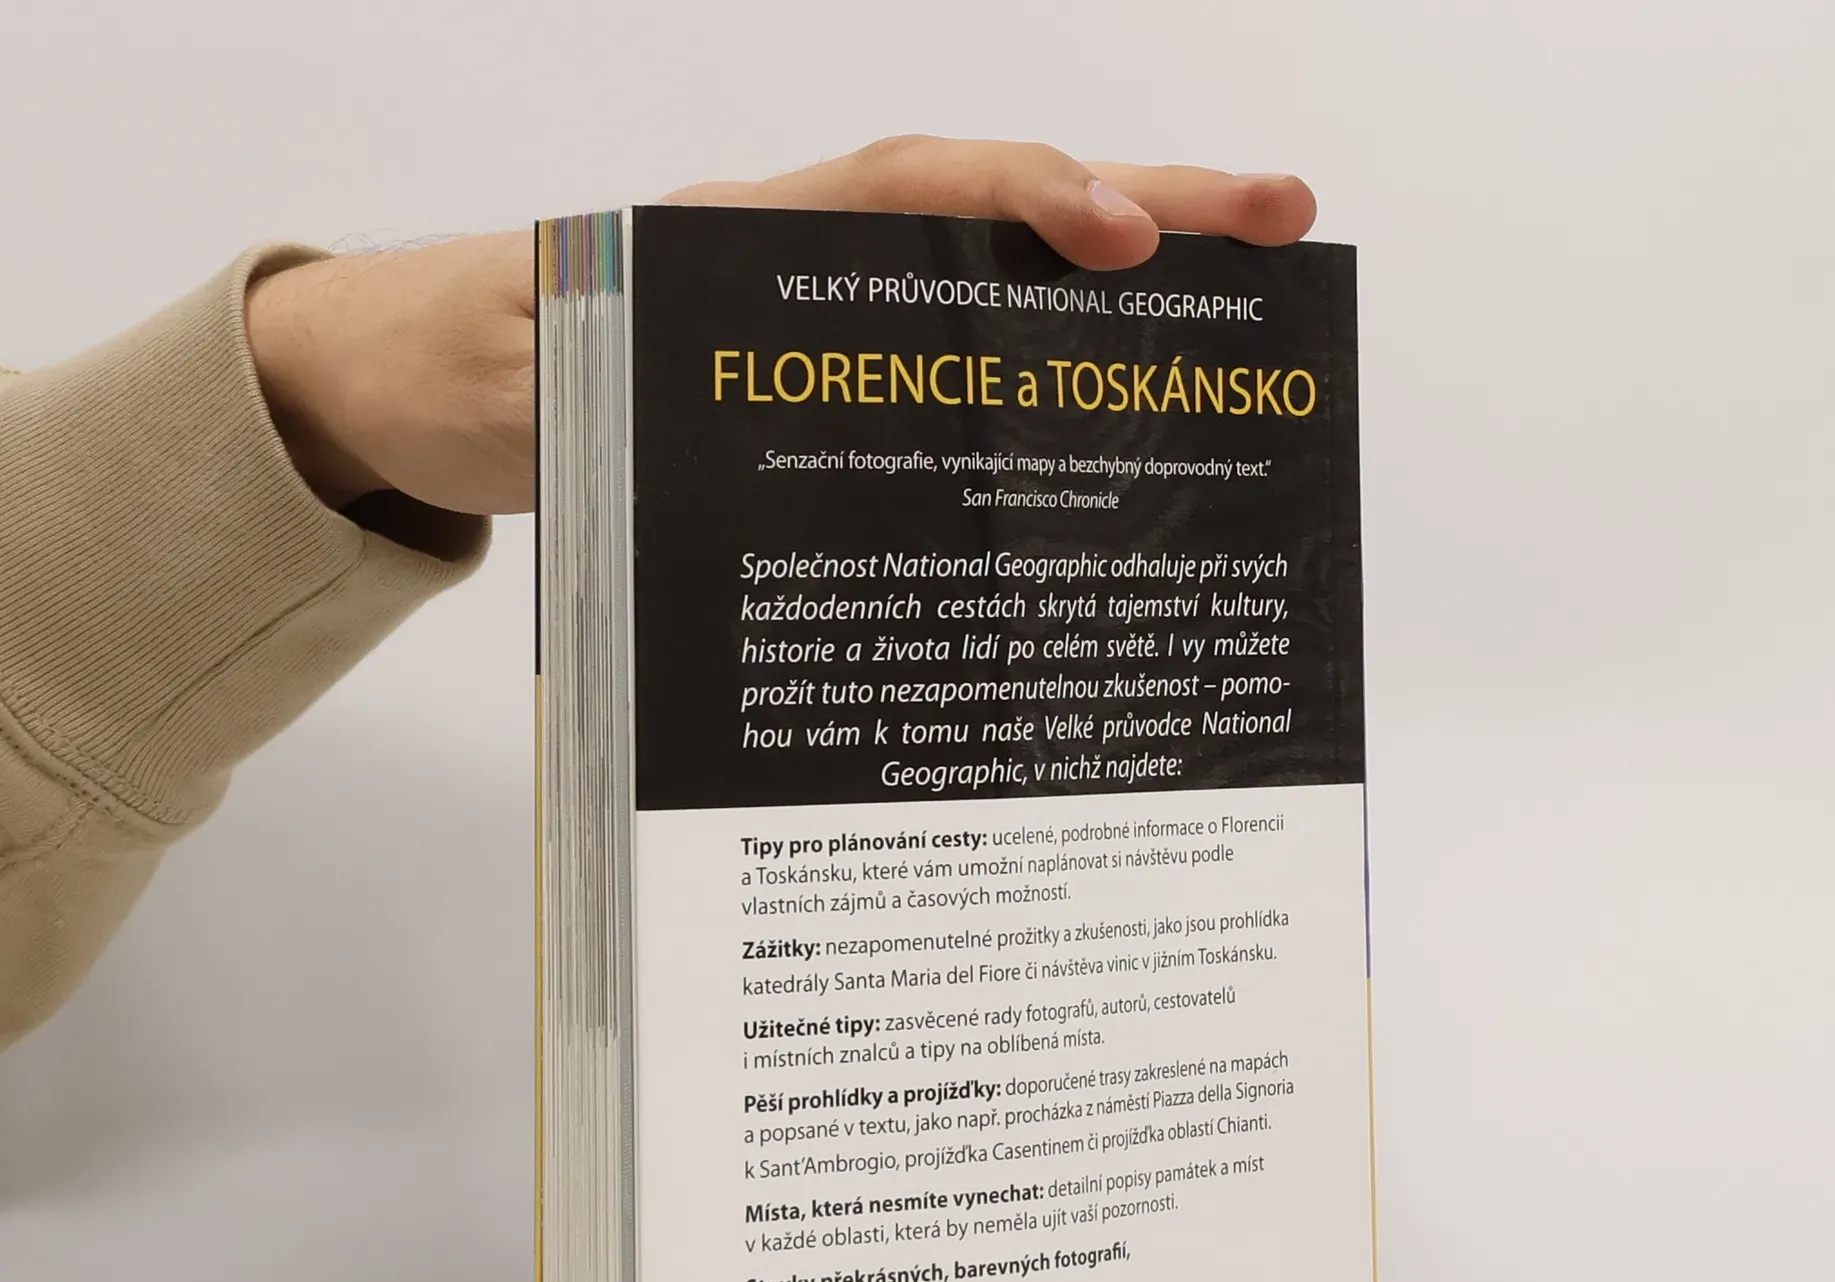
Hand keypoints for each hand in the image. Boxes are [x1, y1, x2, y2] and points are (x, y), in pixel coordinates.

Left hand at [245, 137, 1315, 518]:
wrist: (422, 387)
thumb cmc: (464, 371)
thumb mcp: (513, 395)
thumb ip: (591, 399)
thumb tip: (702, 407)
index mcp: (729, 238)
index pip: (902, 190)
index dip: (1018, 201)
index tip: (1119, 238)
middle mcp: (794, 257)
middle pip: (985, 210)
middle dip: (1139, 208)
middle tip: (1280, 218)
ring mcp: (819, 315)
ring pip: (985, 280)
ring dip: (1116, 287)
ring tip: (1248, 297)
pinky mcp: (824, 376)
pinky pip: (950, 352)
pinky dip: (1041, 359)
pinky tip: (1114, 392)